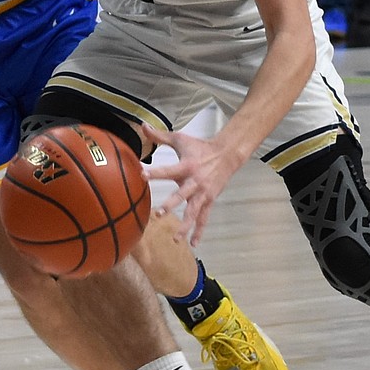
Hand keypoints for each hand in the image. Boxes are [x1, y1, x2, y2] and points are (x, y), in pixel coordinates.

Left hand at [142, 124, 239, 244]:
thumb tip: (142, 126)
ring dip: (185, 226)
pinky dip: (199, 231)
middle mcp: (195, 181)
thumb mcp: (180, 139)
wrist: (227, 155)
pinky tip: (194, 244)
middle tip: (158, 214)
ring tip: (176, 239)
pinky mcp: (209, 201)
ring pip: (194, 212)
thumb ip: (160, 136)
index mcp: (186, 166)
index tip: (142, 174)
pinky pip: (204, 218)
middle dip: (171, 204)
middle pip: (182, 195)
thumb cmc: (200, 147)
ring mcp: (203, 193)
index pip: (168, 170)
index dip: (155, 172)